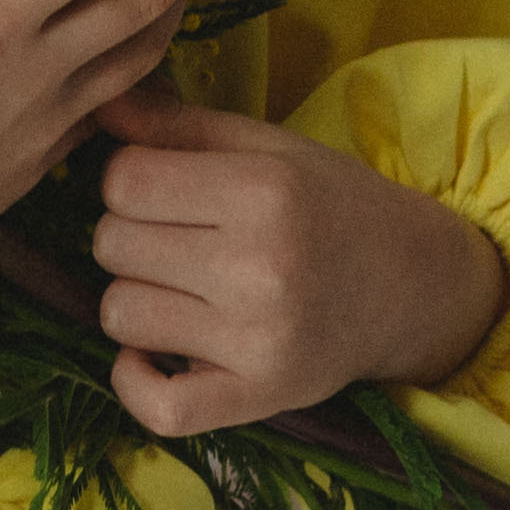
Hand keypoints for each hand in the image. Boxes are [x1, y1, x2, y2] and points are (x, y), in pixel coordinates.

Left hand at [92, 89, 508, 435]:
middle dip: (129, 233)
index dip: (127, 178)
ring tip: (178, 285)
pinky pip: (158, 406)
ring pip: (118, 314)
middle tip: (174, 236)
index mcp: (263, 191)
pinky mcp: (259, 399)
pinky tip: (151, 352)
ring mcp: (259, 341)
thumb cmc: (326, 202)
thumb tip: (98, 103)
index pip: (123, 180)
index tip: (161, 186)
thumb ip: (177, 124)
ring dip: (133, 297)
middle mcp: (261, 267)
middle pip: (113, 244)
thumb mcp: (264, 146)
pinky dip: (134, 380)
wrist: (410, 285)